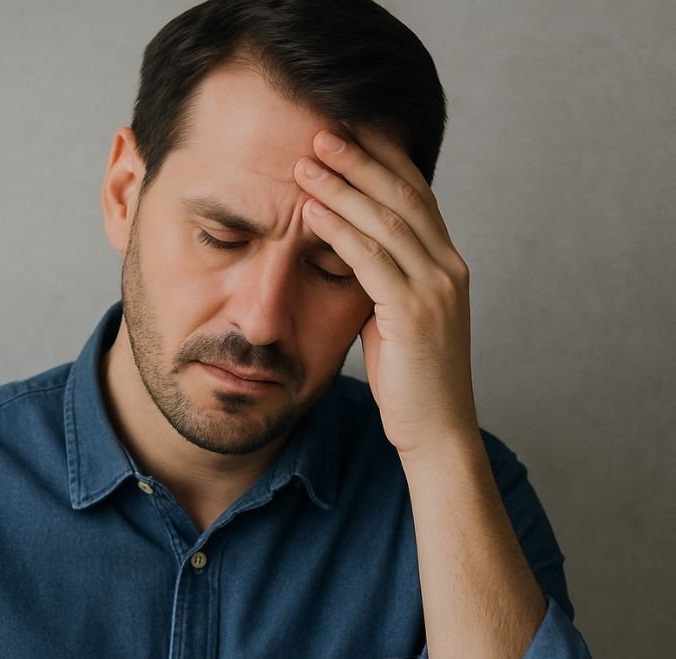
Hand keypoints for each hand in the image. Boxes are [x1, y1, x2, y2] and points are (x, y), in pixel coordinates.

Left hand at [294, 128, 478, 456]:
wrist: (437, 432)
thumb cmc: (411, 379)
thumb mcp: (395, 318)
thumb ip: (381, 281)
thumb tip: (347, 252)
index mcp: (447, 264)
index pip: (417, 193)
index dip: (383, 157)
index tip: (349, 129)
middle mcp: (448, 267)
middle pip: (404, 194)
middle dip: (362, 158)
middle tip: (321, 129)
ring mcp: (436, 289)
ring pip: (387, 220)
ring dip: (343, 186)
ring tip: (307, 160)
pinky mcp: (415, 314)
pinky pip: (372, 259)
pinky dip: (340, 230)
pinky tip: (311, 212)